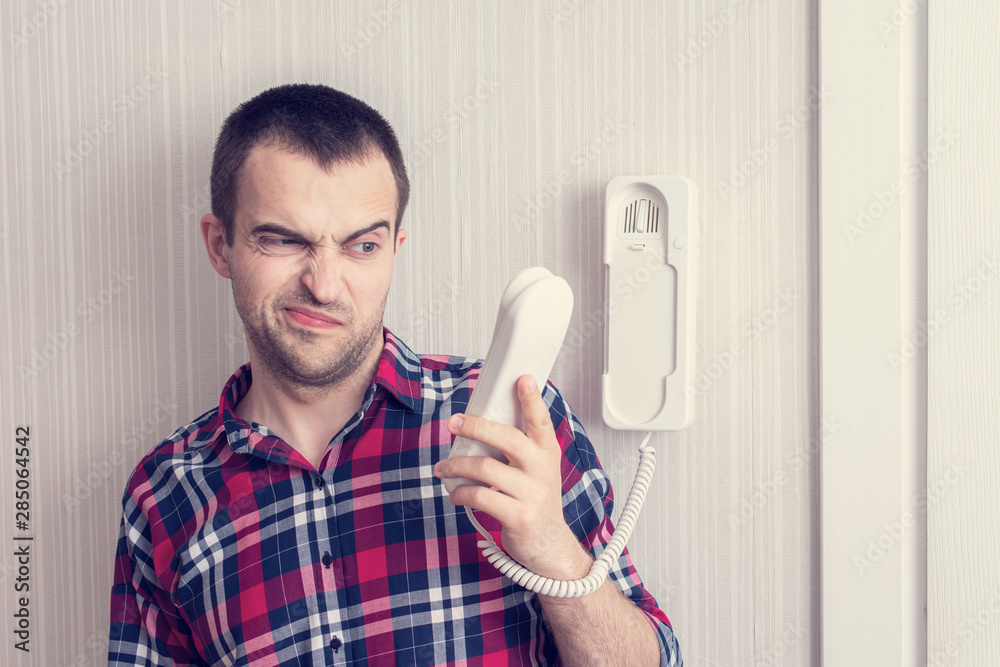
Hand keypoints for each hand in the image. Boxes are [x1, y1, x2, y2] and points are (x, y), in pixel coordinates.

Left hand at [434, 375, 591, 579]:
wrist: (549, 544)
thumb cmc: (535, 499)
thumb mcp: (537, 468)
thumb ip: (519, 446)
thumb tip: (480, 422)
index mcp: (547, 452)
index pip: (541, 420)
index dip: (532, 399)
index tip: (523, 379)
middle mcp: (541, 469)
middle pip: (507, 439)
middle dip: (476, 427)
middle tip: (454, 423)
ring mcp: (531, 493)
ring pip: (485, 468)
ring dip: (456, 466)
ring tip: (443, 468)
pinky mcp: (517, 515)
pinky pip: (479, 496)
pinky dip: (460, 493)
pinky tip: (455, 493)